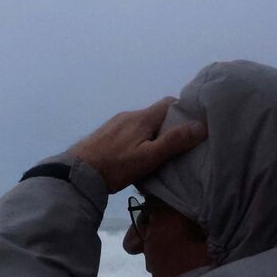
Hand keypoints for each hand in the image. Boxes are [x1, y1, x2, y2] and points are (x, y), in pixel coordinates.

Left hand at [66, 97, 206, 193]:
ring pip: (140, 124)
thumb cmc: (115, 166)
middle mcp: (128, 115)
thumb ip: (174, 141)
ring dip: (151, 134)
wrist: (76, 173)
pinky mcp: (103, 136)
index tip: (193, 126)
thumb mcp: (149, 157)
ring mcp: (114, 124)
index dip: (183, 111)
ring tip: (157, 154)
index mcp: (142, 117)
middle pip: (155, 114)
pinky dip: (136, 140)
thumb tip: (200, 125)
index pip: (169, 102)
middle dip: (168, 126)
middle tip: (178, 145)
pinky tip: (134, 156)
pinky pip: (127, 133)